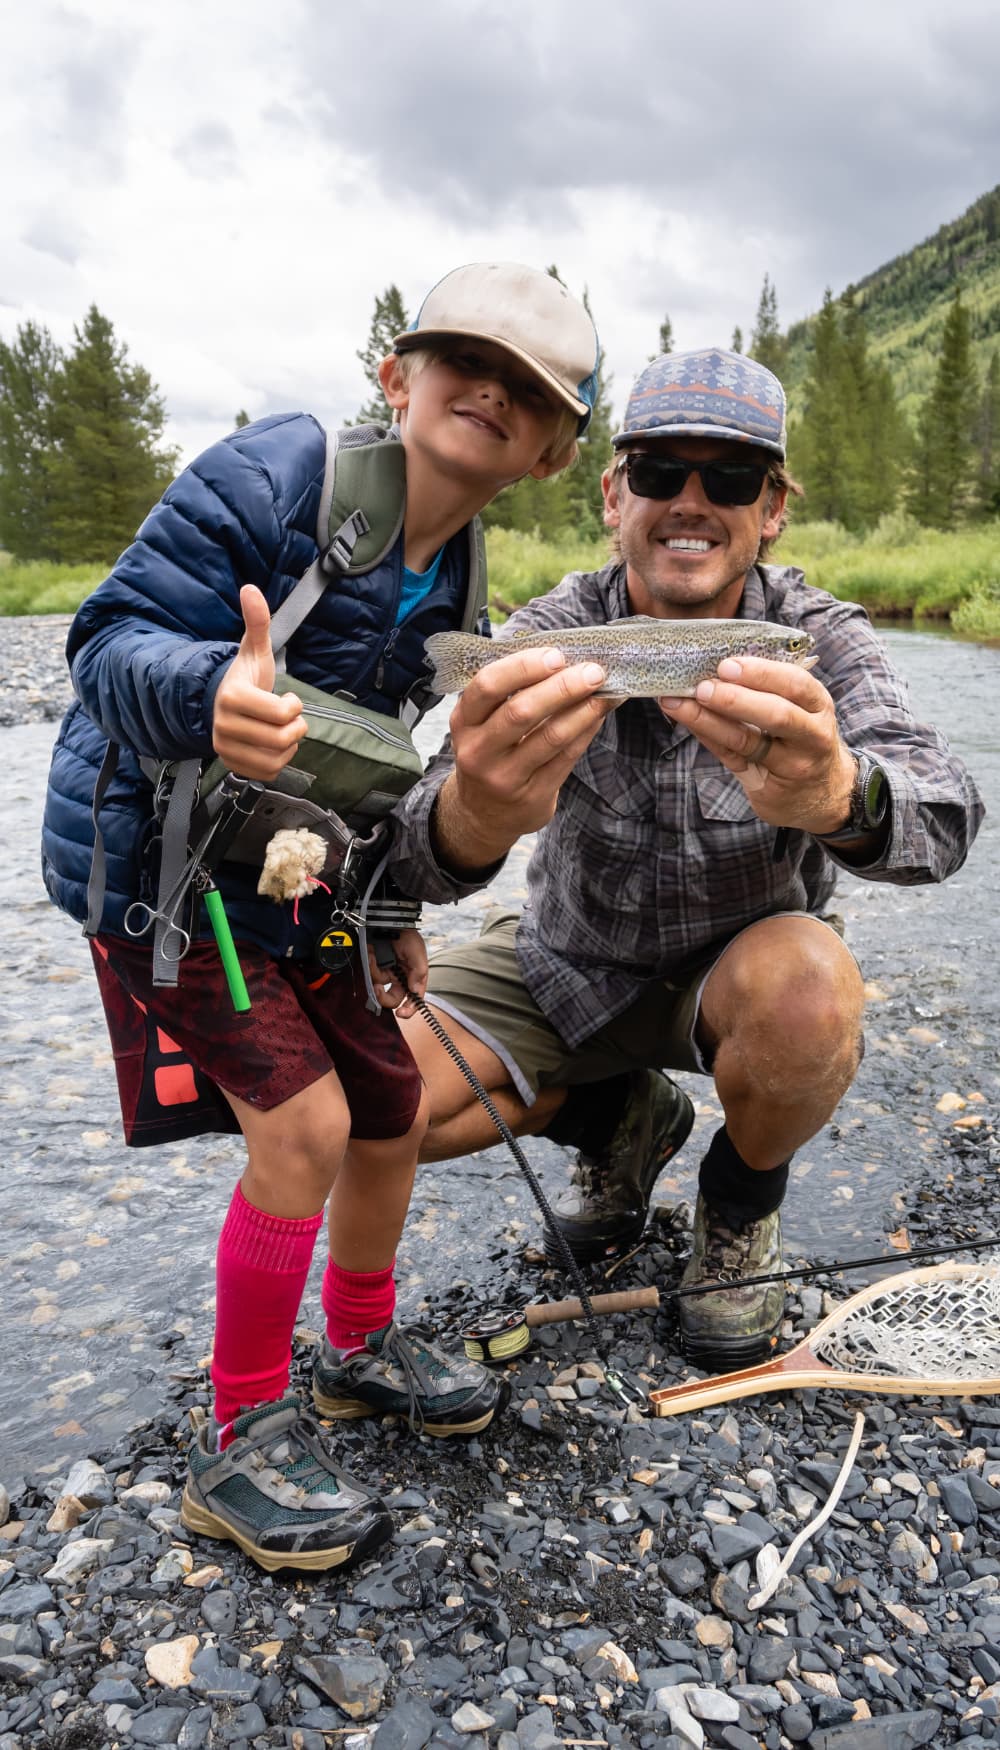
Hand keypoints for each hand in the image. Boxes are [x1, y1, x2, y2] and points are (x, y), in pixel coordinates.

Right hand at [212, 585, 307, 778]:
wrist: (223, 701)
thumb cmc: (246, 676)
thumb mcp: (256, 649)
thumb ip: (257, 621)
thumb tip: (250, 589)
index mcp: (232, 696)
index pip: (280, 713)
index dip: (294, 706)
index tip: (288, 698)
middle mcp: (224, 725)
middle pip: (280, 739)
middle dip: (295, 728)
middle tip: (291, 717)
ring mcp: (225, 747)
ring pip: (274, 760)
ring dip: (288, 746)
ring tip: (282, 731)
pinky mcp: (231, 764)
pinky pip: (267, 773)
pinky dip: (278, 762)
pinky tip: (273, 746)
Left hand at [368, 928, 427, 1017]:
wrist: (390, 921)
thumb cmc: (408, 936)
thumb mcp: (418, 953)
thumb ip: (418, 973)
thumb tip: (415, 992)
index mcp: (414, 977)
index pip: (414, 999)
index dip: (409, 1009)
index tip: (401, 1014)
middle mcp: (400, 978)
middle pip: (392, 999)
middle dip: (384, 997)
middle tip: (378, 989)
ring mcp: (387, 973)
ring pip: (378, 986)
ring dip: (375, 973)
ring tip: (374, 958)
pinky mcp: (375, 968)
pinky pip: (370, 974)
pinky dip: (370, 965)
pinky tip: (371, 954)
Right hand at [433, 646, 616, 870]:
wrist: (484, 814)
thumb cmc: (491, 753)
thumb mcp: (482, 724)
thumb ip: (510, 693)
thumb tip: (563, 657)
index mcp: (464, 722)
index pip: (488, 686)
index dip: (523, 667)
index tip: (556, 655)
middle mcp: (478, 751)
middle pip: (521, 712)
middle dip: (562, 687)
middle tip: (593, 671)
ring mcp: (505, 777)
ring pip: (550, 737)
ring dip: (583, 709)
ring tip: (606, 691)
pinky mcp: (533, 796)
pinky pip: (566, 757)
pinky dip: (586, 731)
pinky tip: (599, 715)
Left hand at [658, 654, 856, 833]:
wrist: (821, 793)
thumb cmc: (801, 739)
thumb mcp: (801, 710)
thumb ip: (769, 690)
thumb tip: (718, 665)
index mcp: (817, 704)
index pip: (795, 683)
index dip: (761, 672)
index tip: (726, 664)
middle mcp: (812, 734)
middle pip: (777, 715)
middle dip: (735, 699)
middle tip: (702, 687)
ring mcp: (793, 764)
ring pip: (748, 740)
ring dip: (709, 720)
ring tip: (679, 704)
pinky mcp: (770, 787)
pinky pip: (733, 758)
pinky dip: (708, 737)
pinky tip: (689, 722)